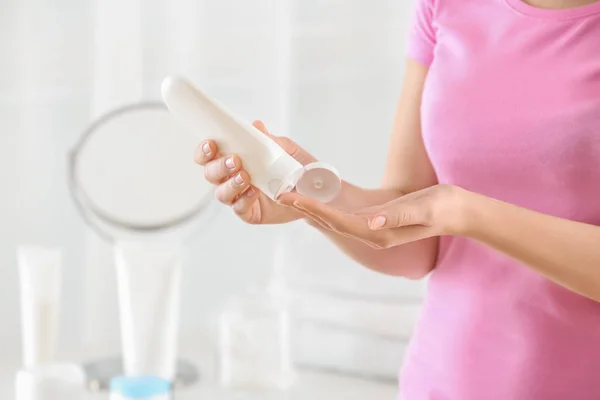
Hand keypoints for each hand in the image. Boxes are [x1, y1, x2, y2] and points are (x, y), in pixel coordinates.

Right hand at [194, 120, 315, 223]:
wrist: (315, 190)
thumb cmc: (297, 167)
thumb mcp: (286, 149)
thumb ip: (270, 140)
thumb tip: (256, 125)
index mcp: (235, 160)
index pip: (209, 156)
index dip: (204, 151)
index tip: (211, 144)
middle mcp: (232, 179)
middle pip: (210, 174)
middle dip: (219, 166)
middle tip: (235, 160)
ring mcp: (240, 197)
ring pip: (221, 193)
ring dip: (230, 183)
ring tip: (245, 176)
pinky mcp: (250, 213)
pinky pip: (239, 208)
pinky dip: (244, 199)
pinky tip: (254, 191)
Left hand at [278, 184, 467, 247]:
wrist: (456, 212)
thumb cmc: (442, 208)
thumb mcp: (423, 208)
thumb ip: (399, 217)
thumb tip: (373, 222)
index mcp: (380, 233)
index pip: (339, 221)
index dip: (315, 209)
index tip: (294, 198)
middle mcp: (372, 233)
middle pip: (330, 221)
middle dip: (305, 208)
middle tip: (279, 193)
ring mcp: (372, 228)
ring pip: (333, 219)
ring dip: (311, 208)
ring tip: (289, 194)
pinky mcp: (374, 221)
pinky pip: (343, 214)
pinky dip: (325, 205)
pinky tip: (313, 196)